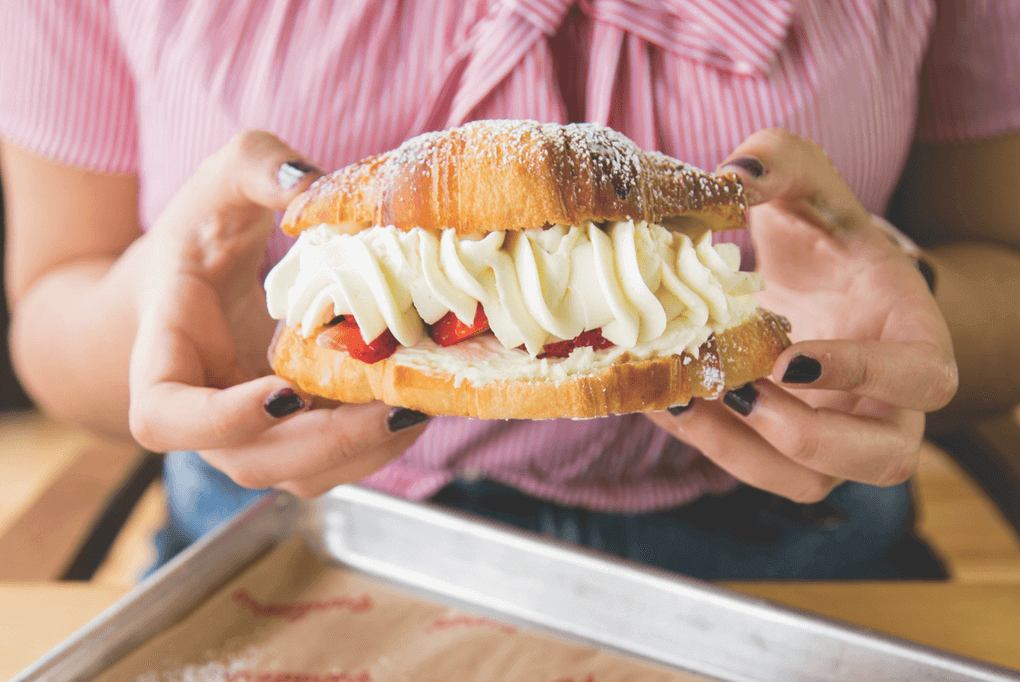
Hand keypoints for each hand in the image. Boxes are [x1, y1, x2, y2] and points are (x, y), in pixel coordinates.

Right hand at [128, 130, 429, 497]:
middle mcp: (203, 411)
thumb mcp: (220, 183)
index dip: (220, 421)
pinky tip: (417, 402)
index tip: (284, 393)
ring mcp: (249, 432)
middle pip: (252, 462)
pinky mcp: (291, 435)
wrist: (182, 290)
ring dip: (363, 452)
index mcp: (165, 355)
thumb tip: (312, 186)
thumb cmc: (195, 236)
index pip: (164, 418)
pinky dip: (376, 445)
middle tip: (396, 403)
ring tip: (420, 403)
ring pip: (300, 475)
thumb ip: (258, 167)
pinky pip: (331, 462)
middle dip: (330, 442)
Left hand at [646, 129, 957, 501]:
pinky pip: (751, 469)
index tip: (790, 356)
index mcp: (912, 336)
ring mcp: (837, 434)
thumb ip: (781, 165)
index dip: (866, 374)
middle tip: (737, 392)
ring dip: (742, 453)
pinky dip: (702, 442)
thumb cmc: (821, 238)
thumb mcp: (807, 190)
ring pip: (809, 482)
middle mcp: (886, 402)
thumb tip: (731, 178)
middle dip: (808, 437)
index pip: (924, 377)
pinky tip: (657, 399)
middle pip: (884, 460)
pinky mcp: (783, 450)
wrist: (810, 283)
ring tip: (680, 398)